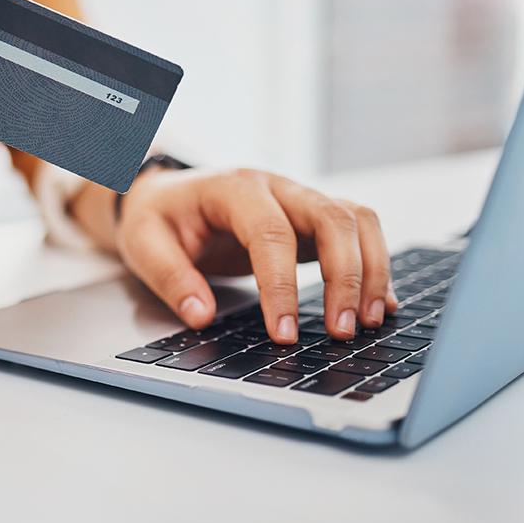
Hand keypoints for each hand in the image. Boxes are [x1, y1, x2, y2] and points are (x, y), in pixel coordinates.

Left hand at [115, 167, 397, 343]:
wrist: (165, 195)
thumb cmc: (157, 217)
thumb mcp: (144, 244)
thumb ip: (170, 279)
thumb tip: (201, 316)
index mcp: (233, 189)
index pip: (270, 234)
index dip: (282, 286)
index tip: (284, 334)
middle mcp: (275, 187)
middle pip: (332, 218)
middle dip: (346, 276)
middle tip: (342, 331)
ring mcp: (297, 200)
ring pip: (355, 220)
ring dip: (370, 270)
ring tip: (368, 322)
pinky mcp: (310, 220)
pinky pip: (356, 232)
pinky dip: (373, 265)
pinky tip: (379, 304)